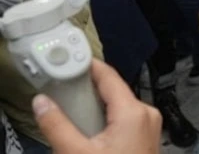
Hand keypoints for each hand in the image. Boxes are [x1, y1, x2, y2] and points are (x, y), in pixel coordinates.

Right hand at [34, 60, 161, 153]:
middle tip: (64, 89)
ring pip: (119, 107)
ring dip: (97, 107)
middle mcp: (147, 114)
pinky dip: (106, 120)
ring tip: (73, 111)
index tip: (70, 60)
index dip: (89, 66)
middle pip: (114, 91)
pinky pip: (125, 120)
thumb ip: (57, 125)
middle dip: (89, 91)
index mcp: (134, 112)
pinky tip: (90, 130)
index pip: (109, 77)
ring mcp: (150, 127)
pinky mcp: (147, 139)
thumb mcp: (76, 153)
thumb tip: (42, 103)